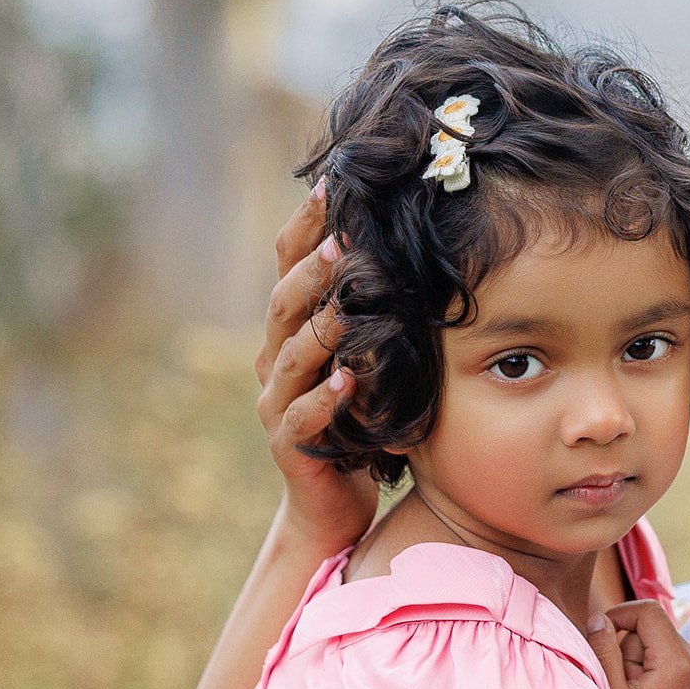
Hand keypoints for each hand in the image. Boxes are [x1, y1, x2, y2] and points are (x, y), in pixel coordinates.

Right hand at [254, 185, 376, 555]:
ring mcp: (277, 402)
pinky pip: (303, 417)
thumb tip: (414, 248)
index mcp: (290, 331)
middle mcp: (275, 359)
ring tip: (348, 298)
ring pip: (292, 354)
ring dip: (321, 324)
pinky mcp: (290, 445)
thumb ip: (374, 313)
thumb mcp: (368, 360)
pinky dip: (324, 397)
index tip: (333, 184)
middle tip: (345, 235)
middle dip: (315, 266)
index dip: (307, 226)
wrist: (332, 504)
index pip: (289, 266)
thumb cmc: (360, 421)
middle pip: (286, 301)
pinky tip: (348, 379)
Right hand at [585, 601, 689, 688]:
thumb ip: (603, 650)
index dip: (620, 614)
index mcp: (678, 663)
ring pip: (676, 642)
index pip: (649, 611)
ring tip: (645, 685)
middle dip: (634, 646)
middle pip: (659, 629)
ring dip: (657, 653)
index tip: (602, 632)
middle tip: (624, 682)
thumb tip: (600, 618)